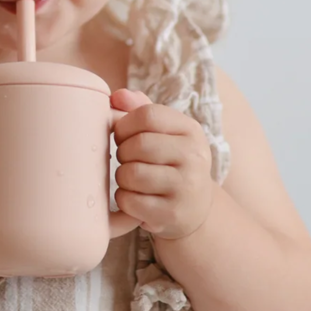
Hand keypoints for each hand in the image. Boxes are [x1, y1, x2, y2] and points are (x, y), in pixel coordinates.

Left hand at [111, 90, 213, 240]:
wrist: (195, 208)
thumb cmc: (170, 162)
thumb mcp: (164, 132)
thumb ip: (139, 109)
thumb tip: (116, 96)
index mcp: (191, 130)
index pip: (147, 115)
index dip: (125, 124)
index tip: (122, 135)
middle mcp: (194, 157)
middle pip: (138, 145)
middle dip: (122, 152)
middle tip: (127, 160)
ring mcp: (186, 187)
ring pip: (132, 173)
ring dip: (122, 177)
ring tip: (131, 179)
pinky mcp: (172, 213)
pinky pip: (130, 201)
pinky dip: (124, 199)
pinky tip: (134, 197)